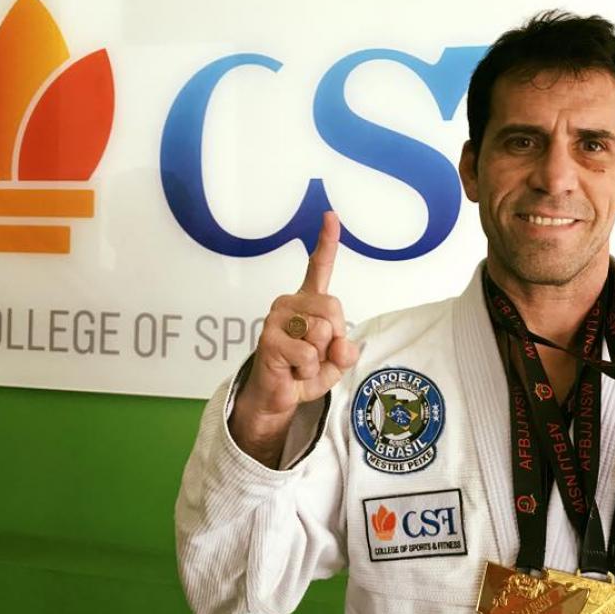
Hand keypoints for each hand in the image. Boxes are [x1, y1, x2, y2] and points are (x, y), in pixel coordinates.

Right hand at [229, 211, 359, 464]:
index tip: (331, 215)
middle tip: (316, 354)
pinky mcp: (270, 339)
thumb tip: (341, 344)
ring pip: (322, 331)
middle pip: (334, 308)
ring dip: (320, 357)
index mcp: (307, 302)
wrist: (277, 398)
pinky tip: (292, 371)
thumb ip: (345, 350)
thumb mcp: (335, 362)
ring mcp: (277, 318)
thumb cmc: (304, 372)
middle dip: (335, 337)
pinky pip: (308, 354)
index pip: (319, 267)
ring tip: (302, 363)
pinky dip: (308, 370)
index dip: (326, 241)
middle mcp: (289, 303)